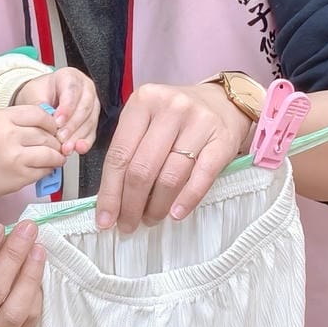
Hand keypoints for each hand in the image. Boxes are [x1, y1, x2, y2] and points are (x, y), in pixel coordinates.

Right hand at [0, 105, 63, 205]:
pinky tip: (46, 168)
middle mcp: (9, 135)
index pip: (39, 114)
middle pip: (46, 133)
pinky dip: (49, 169)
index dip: (50, 121)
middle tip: (56, 143)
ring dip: (56, 155)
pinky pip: (44, 170)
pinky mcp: (19, 177)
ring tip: (55, 157)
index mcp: (1, 118)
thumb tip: (43, 123)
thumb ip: (14, 121)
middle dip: (55, 139)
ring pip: (49, 152)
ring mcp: (15, 157)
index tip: (52, 127)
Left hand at [14, 68, 98, 155]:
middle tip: (60, 137)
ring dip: (78, 136)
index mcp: (70, 76)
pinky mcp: (93, 120)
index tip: (57, 122)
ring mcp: (92, 104)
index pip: (72, 90)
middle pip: (85, 106)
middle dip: (72, 125)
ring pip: (90, 120)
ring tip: (66, 147)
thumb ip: (40, 106)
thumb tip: (47, 120)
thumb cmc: (38, 93)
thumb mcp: (34, 95)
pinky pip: (93, 132)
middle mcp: (85, 89)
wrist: (41, 99)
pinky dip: (85, 142)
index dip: (66, 108)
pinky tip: (78, 148)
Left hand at [97, 82, 251, 232]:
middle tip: (128, 225)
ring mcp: (199, 122)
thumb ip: (128, 151)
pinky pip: (201, 178)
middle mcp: (170, 107)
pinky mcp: (223, 140)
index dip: (109, 191)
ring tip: (151, 219)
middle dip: (131, 205)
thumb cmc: (176, 118)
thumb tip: (111, 201)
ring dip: (156, 207)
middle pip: (142, 168)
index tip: (104, 218)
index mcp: (143, 101)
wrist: (222, 103)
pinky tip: (176, 214)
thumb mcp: (146, 121)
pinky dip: (187, 200)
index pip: (119, 154)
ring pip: (170, 177)